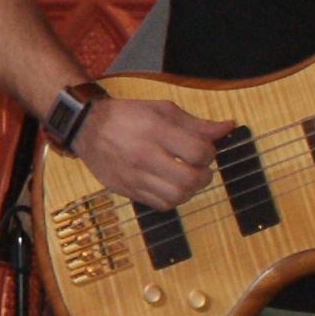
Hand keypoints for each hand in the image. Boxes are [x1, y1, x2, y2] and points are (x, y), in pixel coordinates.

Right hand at [71, 93, 232, 212]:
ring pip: (177, 197)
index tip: (203, 150)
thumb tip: (228, 128)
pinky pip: (160, 205)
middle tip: (199, 168)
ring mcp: (134, 176)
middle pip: (190, 179)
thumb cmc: (127, 116)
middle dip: (204, 176)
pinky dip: (173, 199)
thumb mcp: (162, 110)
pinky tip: (170, 186)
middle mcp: (144, 155)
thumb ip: (196, 123)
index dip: (209, 153)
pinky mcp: (127, 190)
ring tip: (186, 178)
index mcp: (155, 130)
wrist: (86, 128)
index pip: (198, 152)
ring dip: (189, 190)